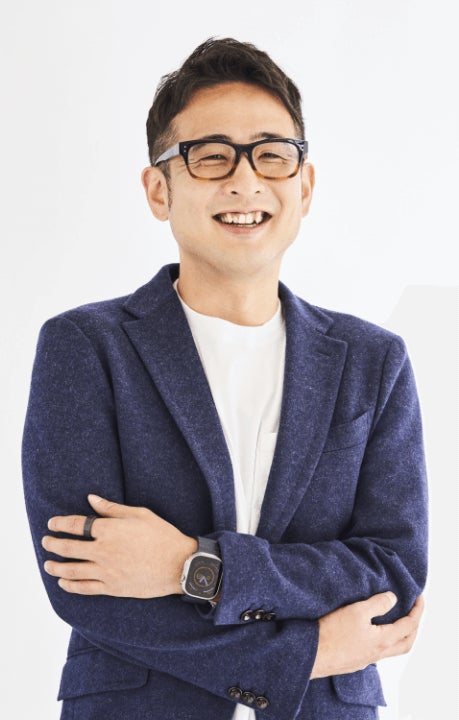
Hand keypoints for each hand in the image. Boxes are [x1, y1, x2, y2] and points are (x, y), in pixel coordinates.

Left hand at [42, 495, 197, 597]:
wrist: (178, 564)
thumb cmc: (162, 535)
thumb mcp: (139, 514)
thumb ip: (111, 508)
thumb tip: (91, 499)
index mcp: (109, 529)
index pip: (76, 524)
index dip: (60, 523)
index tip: (52, 523)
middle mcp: (103, 550)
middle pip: (68, 548)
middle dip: (53, 544)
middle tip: (46, 541)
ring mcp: (106, 571)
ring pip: (72, 570)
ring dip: (56, 566)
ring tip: (48, 564)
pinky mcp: (112, 588)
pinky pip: (84, 588)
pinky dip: (70, 585)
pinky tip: (63, 582)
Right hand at [311, 592, 423, 677]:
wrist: (312, 655)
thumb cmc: (333, 632)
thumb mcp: (357, 611)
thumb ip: (377, 604)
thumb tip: (393, 599)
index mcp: (383, 641)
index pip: (409, 626)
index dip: (417, 611)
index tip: (419, 598)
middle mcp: (378, 653)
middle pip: (406, 643)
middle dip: (414, 627)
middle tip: (413, 612)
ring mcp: (367, 659)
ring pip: (392, 650)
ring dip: (400, 635)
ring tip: (396, 621)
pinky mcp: (355, 661)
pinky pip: (379, 652)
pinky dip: (385, 640)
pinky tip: (374, 632)